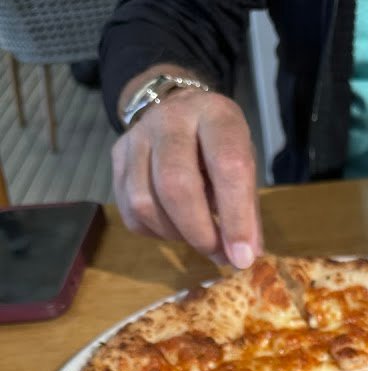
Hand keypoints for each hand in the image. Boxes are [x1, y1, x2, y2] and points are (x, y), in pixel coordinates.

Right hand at [112, 89, 262, 267]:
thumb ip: (247, 210)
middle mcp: (171, 119)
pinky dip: (156, 232)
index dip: (236, 218)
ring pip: (144, 202)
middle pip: (175, 184)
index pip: (227, 166)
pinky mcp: (117, 156)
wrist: (178, 113)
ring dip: (175, 234)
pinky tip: (175, 226)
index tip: (242, 257)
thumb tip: (244, 257)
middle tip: (217, 253)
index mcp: (215, 116)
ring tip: (197, 237)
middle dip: (199, 232)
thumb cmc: (218, 147)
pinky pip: (130, 212)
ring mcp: (137, 136)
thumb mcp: (244, 165)